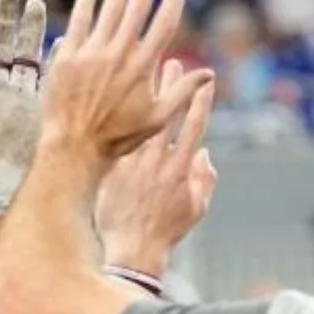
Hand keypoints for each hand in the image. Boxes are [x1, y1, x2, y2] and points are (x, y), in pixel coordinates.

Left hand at [0, 0, 45, 257]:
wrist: (0, 199)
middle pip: (1, 49)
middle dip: (7, 22)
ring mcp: (19, 100)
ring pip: (25, 57)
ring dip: (30, 32)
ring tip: (36, 4)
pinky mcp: (40, 111)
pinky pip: (47, 79)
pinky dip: (53, 58)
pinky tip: (59, 37)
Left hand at [39, 0, 213, 166]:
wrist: (73, 147)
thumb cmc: (117, 137)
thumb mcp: (156, 119)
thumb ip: (183, 93)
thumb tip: (209, 74)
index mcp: (142, 68)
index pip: (164, 25)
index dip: (171, 4)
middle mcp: (118, 56)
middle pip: (135, 10)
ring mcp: (91, 55)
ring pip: (108, 11)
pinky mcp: (67, 58)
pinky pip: (78, 22)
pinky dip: (86, 3)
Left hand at [95, 59, 216, 277]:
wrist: (131, 249)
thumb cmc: (166, 232)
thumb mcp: (196, 208)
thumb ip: (204, 180)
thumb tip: (204, 155)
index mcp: (180, 168)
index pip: (193, 126)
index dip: (200, 102)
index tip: (204, 81)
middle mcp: (155, 162)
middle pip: (162, 117)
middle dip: (167, 88)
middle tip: (168, 63)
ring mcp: (131, 166)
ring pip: (135, 125)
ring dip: (137, 101)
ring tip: (138, 80)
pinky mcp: (111, 173)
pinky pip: (113, 145)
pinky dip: (114, 127)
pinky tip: (109, 110)